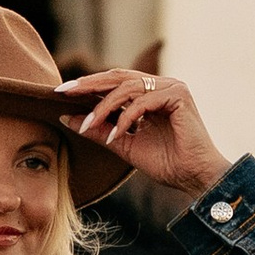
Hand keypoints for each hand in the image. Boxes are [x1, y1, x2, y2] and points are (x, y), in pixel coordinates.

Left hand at [60, 69, 228, 196]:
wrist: (195, 177)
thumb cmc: (166, 163)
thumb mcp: (123, 144)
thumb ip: (98, 130)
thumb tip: (66, 118)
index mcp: (149, 93)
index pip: (113, 82)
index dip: (87, 86)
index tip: (60, 94)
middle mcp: (161, 85)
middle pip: (116, 76)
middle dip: (88, 85)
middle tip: (63, 93)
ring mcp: (171, 87)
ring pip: (127, 88)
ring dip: (104, 107)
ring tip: (89, 125)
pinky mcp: (179, 95)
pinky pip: (143, 102)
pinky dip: (126, 118)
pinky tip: (116, 134)